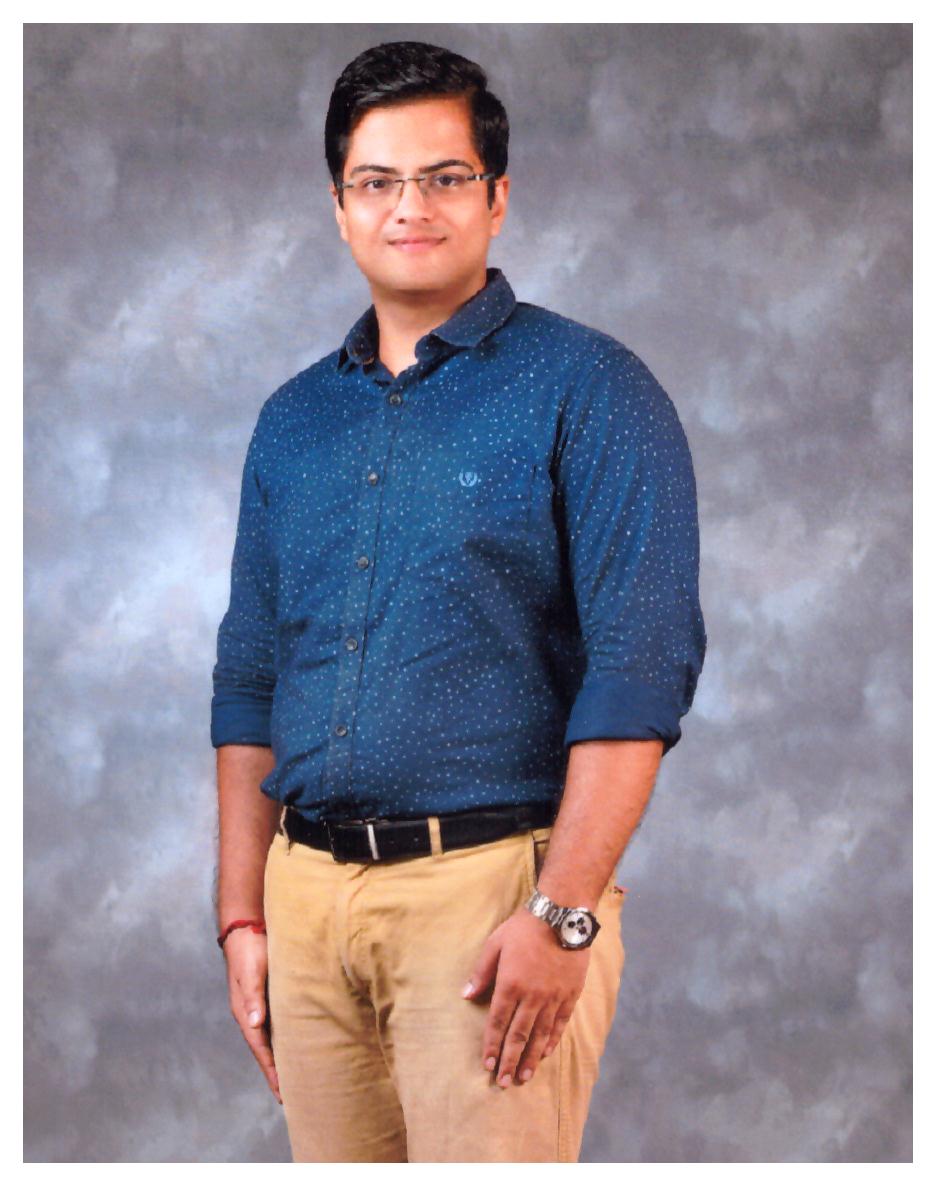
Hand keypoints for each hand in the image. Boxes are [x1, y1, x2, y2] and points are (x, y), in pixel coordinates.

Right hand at [223, 929, 281, 1103]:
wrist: (246, 926)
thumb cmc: (250, 948)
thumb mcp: (252, 972)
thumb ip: (254, 997)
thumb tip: (255, 1023)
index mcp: (246, 1012)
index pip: (260, 1049)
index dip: (272, 1071)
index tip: (282, 1093)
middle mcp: (252, 1013)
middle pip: (265, 1050)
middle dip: (277, 1072)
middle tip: (290, 1096)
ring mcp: (260, 1005)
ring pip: (271, 1038)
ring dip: (281, 1057)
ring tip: (295, 1076)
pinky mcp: (268, 995)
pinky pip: (277, 1024)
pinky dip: (284, 1038)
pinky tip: (295, 1042)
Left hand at [462, 907, 589, 1087]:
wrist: (562, 915)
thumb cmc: (524, 928)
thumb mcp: (495, 944)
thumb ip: (481, 973)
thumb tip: (466, 996)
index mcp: (510, 984)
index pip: (498, 1023)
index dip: (492, 1046)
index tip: (487, 1065)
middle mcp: (532, 996)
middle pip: (518, 1036)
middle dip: (509, 1060)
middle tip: (504, 1082)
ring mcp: (553, 997)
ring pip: (540, 1035)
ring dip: (530, 1058)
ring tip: (523, 1076)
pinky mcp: (570, 995)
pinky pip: (559, 1024)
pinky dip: (551, 1041)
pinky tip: (544, 1054)